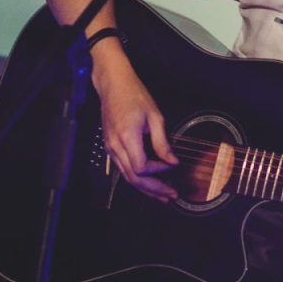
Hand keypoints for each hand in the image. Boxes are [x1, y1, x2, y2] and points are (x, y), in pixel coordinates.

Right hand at [93, 45, 178, 201]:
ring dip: (145, 188)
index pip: (141, 168)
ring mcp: (111, 148)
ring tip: (162, 195)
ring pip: (127, 177)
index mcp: (127, 138)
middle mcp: (116, 146)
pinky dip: (137, 178)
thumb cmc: (133, 95)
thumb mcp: (154, 116)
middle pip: (133, 178)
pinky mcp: (110, 147)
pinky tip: (148, 181)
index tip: (172, 166)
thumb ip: (162, 142)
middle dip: (153, 190)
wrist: (113, 85)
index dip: (158, 172)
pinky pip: (123, 168)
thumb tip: (171, 160)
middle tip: (170, 196)